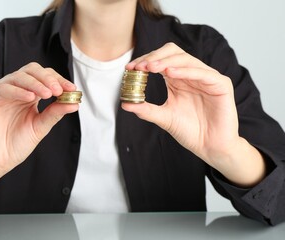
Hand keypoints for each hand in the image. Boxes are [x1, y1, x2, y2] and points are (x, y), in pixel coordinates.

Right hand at [0, 62, 77, 181]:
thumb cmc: (17, 144)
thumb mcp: (40, 127)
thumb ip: (55, 113)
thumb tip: (75, 103)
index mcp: (28, 94)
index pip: (45, 77)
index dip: (59, 80)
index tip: (72, 89)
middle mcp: (14, 89)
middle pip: (32, 70)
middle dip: (48, 78)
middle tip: (59, 90)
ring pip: (18, 76)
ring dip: (36, 83)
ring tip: (48, 94)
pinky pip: (2, 88)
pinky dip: (17, 91)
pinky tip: (30, 98)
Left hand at [122, 43, 264, 185]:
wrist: (210, 147)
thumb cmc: (191, 131)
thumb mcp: (164, 118)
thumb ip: (146, 110)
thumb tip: (124, 105)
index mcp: (178, 79)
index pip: (161, 60)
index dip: (146, 61)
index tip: (130, 68)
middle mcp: (192, 75)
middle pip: (173, 53)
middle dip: (155, 57)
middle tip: (140, 66)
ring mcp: (207, 78)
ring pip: (187, 59)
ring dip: (167, 61)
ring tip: (151, 67)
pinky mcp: (221, 84)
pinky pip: (203, 72)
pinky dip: (186, 70)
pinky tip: (170, 72)